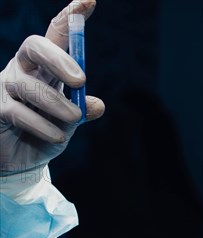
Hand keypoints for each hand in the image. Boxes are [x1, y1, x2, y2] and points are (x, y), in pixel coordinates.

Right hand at [0, 0, 104, 175]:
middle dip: (59, 58)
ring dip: (58, 104)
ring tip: (74, 117)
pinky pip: (20, 112)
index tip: (89, 1)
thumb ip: (83, 109)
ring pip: (31, 86)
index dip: (70, 17)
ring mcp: (7, 86)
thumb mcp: (70, 120)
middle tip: (81, 80)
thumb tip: (97, 105)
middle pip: (35, 47)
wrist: (22, 160)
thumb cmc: (48, 132)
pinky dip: (44, 125)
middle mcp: (23, 68)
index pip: (57, 34)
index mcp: (46, 65)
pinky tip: (56, 135)